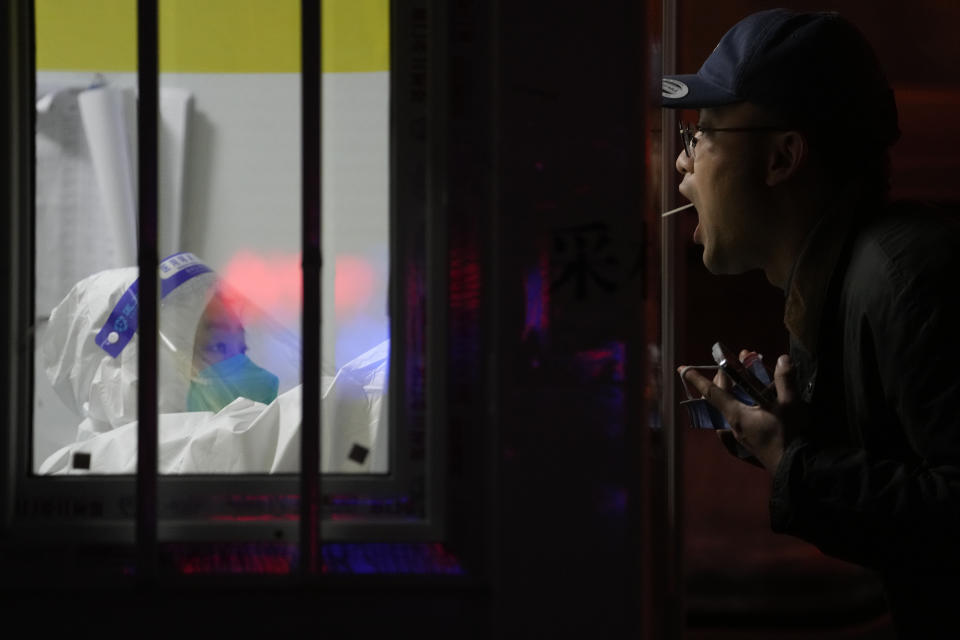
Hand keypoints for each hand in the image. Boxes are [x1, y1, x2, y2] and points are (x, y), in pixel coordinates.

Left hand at [678, 352, 802, 472]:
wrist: (796, 471)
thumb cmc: (789, 437)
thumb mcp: (790, 405)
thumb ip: (785, 380)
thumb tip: (782, 358)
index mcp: (736, 415)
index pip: (712, 392)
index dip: (697, 379)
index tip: (682, 369)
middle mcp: (733, 425)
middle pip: (720, 397)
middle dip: (725, 377)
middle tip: (736, 362)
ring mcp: (740, 436)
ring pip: (729, 408)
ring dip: (735, 391)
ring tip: (747, 379)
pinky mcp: (749, 443)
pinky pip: (738, 419)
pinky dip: (742, 405)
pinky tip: (754, 403)